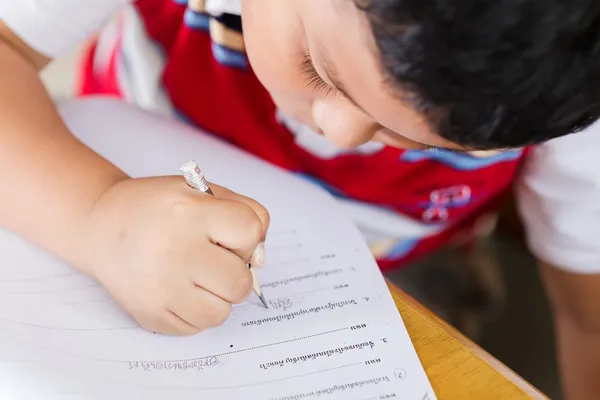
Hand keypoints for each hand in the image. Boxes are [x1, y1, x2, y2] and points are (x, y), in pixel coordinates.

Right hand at [80, 176, 269, 334]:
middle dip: (234, 272)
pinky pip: (196, 328)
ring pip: (221, 312)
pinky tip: (179, 288)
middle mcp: (174, 251)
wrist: (103, 227)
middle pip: (239, 283)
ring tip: (195, 275)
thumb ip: (247, 214)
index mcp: (190, 212)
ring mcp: (160, 287)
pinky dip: (195, 311)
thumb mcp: (204, 192)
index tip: (227, 234)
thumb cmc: (160, 209)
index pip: (250, 232)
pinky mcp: (149, 314)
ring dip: (216, 296)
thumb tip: (260, 261)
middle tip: (212, 258)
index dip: (246, 236)